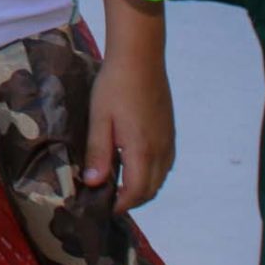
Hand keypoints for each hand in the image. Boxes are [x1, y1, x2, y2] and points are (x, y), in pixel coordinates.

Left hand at [84, 45, 175, 213]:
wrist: (140, 58)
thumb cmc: (115, 86)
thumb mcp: (99, 119)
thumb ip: (98, 153)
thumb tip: (93, 183)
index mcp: (142, 150)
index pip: (137, 192)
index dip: (121, 204)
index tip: (104, 206)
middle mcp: (161, 150)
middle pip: (151, 189)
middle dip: (132, 199)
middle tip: (109, 198)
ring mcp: (169, 141)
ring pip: (161, 178)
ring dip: (143, 187)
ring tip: (119, 183)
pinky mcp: (170, 131)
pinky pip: (166, 164)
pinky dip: (152, 173)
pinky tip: (135, 163)